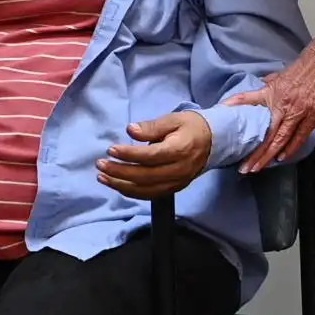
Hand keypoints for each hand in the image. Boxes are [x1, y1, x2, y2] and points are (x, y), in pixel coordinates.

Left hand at [95, 111, 212, 198]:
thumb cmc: (190, 127)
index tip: (111, 149)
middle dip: (119, 172)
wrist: (213, 142)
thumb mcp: (173, 119)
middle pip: (145, 176)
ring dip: (121, 185)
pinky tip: (116, 185)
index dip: (129, 155)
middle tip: (100, 164)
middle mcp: (178, 170)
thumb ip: (152, 126)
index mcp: (179, 150)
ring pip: (146, 190)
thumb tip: (131, 130)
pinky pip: (150, 195)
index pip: (150, 157)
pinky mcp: (174, 188)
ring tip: (102, 177)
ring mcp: (177, 182)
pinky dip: (132, 192)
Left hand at [224, 41, 314, 172]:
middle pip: (264, 132)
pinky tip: (281, 157)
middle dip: (253, 152)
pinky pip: (299, 137)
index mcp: (272, 91)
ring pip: (280, 139)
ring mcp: (298, 111)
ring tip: (258, 167)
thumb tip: (263, 85)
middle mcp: (282, 103)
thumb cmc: (309, 63)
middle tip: (244, 166)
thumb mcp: (283, 73)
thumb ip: (272, 83)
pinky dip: (290, 149)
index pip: (247, 100)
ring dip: (268, 155)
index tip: (221, 117)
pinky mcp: (313, 116)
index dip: (233, 107)